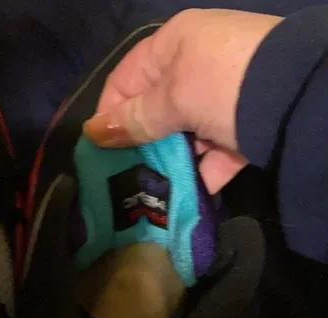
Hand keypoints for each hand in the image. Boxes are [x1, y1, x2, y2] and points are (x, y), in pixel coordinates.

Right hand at [83, 9, 282, 192]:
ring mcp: (223, 98)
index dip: (108, 114)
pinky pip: (213, 153)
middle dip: (139, 144)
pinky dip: (202, 173)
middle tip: (121, 174)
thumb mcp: (173, 99)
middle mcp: (197, 67)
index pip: (126, 80)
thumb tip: (93, 133)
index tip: (97, 149)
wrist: (303, 99)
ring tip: (151, 191)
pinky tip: (187, 193)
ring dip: (170, 163)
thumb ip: (134, 120)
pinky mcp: (244, 128)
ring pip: (183, 136)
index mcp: (175, 44)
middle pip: (155, 111)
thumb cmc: (223, 84)